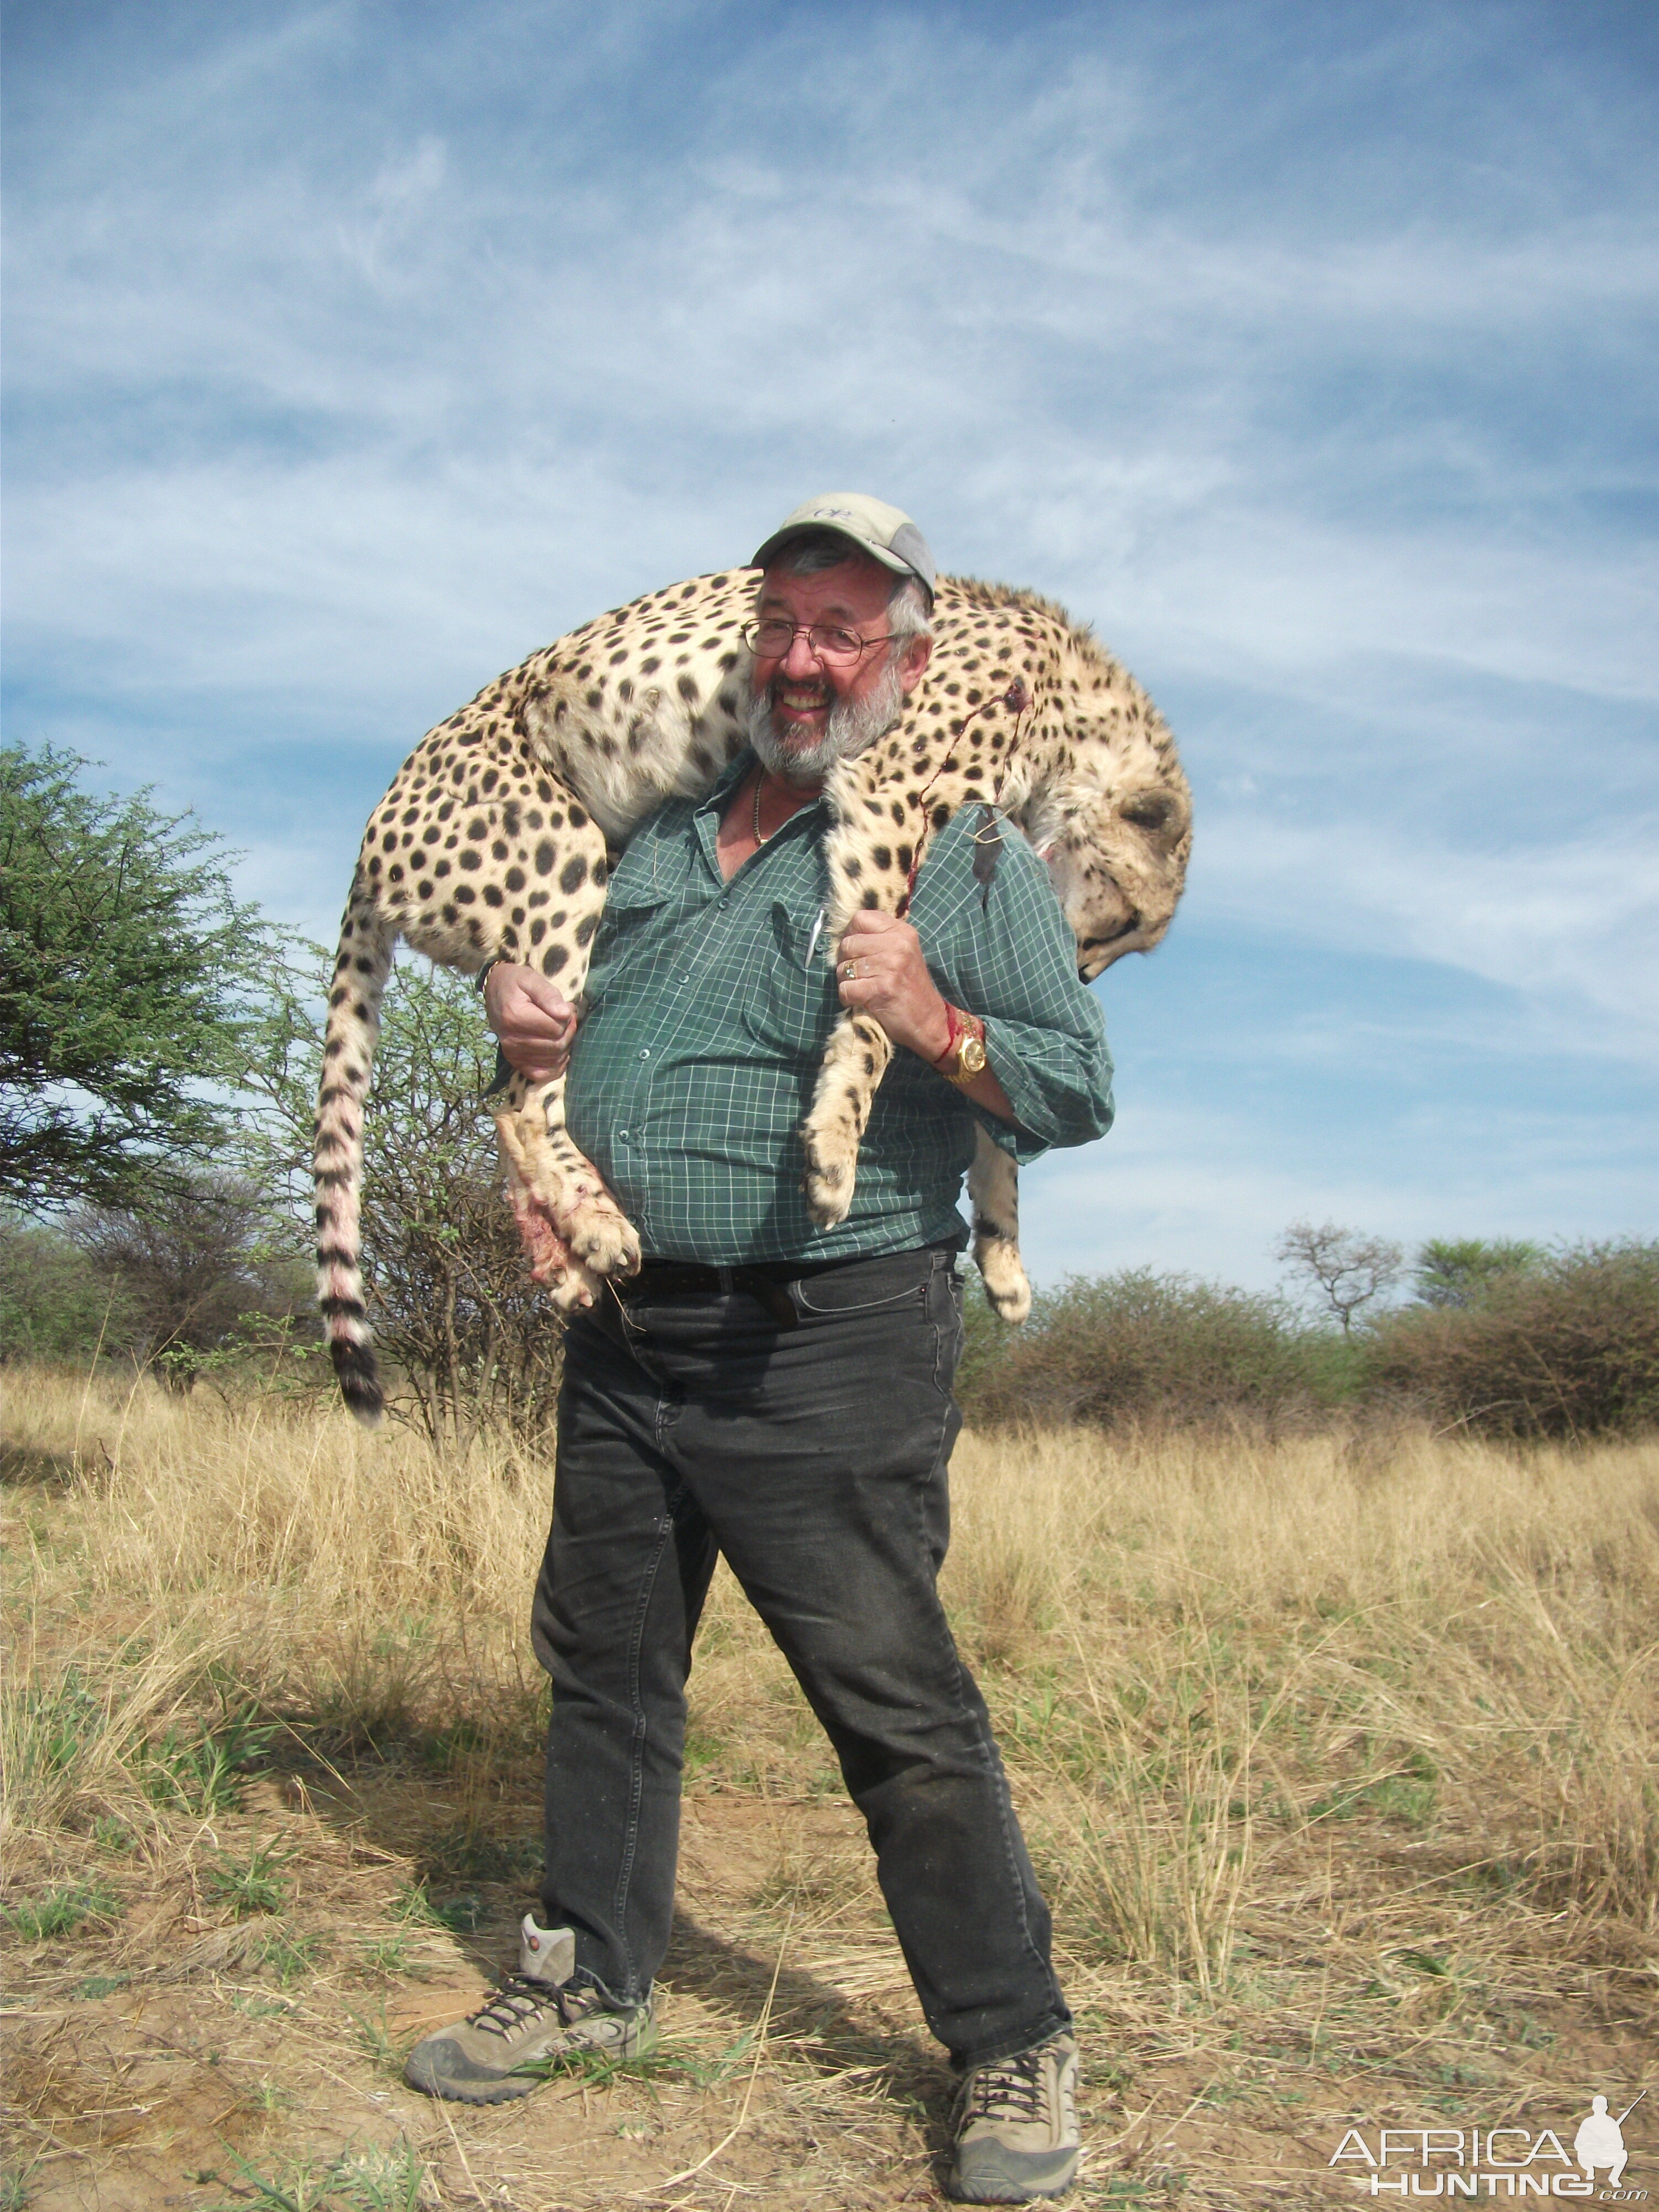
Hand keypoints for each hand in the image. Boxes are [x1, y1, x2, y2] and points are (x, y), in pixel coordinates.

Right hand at [484, 963, 577, 1081]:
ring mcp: (513, 1054)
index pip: (557, 1028)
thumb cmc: (516, 983)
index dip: (568, 1017)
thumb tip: (565, 1013)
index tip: (566, 1006)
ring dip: (564, 1046)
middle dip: (568, 1031)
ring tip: (559, 1029)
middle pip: (557, 1045)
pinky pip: (541, 1074)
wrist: (496, 991)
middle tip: (566, 1018)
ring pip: (553, 1059)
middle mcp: (512, 1040)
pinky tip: (557, 1051)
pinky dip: (554, 1065)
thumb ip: (549, 994)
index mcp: (515, 1017)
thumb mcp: (532, 979)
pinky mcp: (516, 1062)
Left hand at [834, 911, 951, 1063]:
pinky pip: (846, 989)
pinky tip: (861, 1001)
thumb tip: (844, 934)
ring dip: (846, 982)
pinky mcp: (882, 989)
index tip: (857, 951)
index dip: (851, 934)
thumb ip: (879, 938)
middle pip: (848, 944)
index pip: (860, 918)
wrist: (929, 1020)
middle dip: (846, 962)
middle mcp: (898, 944)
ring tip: (863, 988)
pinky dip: (848, 998)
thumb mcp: (902, 952)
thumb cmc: (910, 987)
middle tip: (859, 975)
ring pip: (843, 968)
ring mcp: (891, 966)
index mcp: (902, 931)